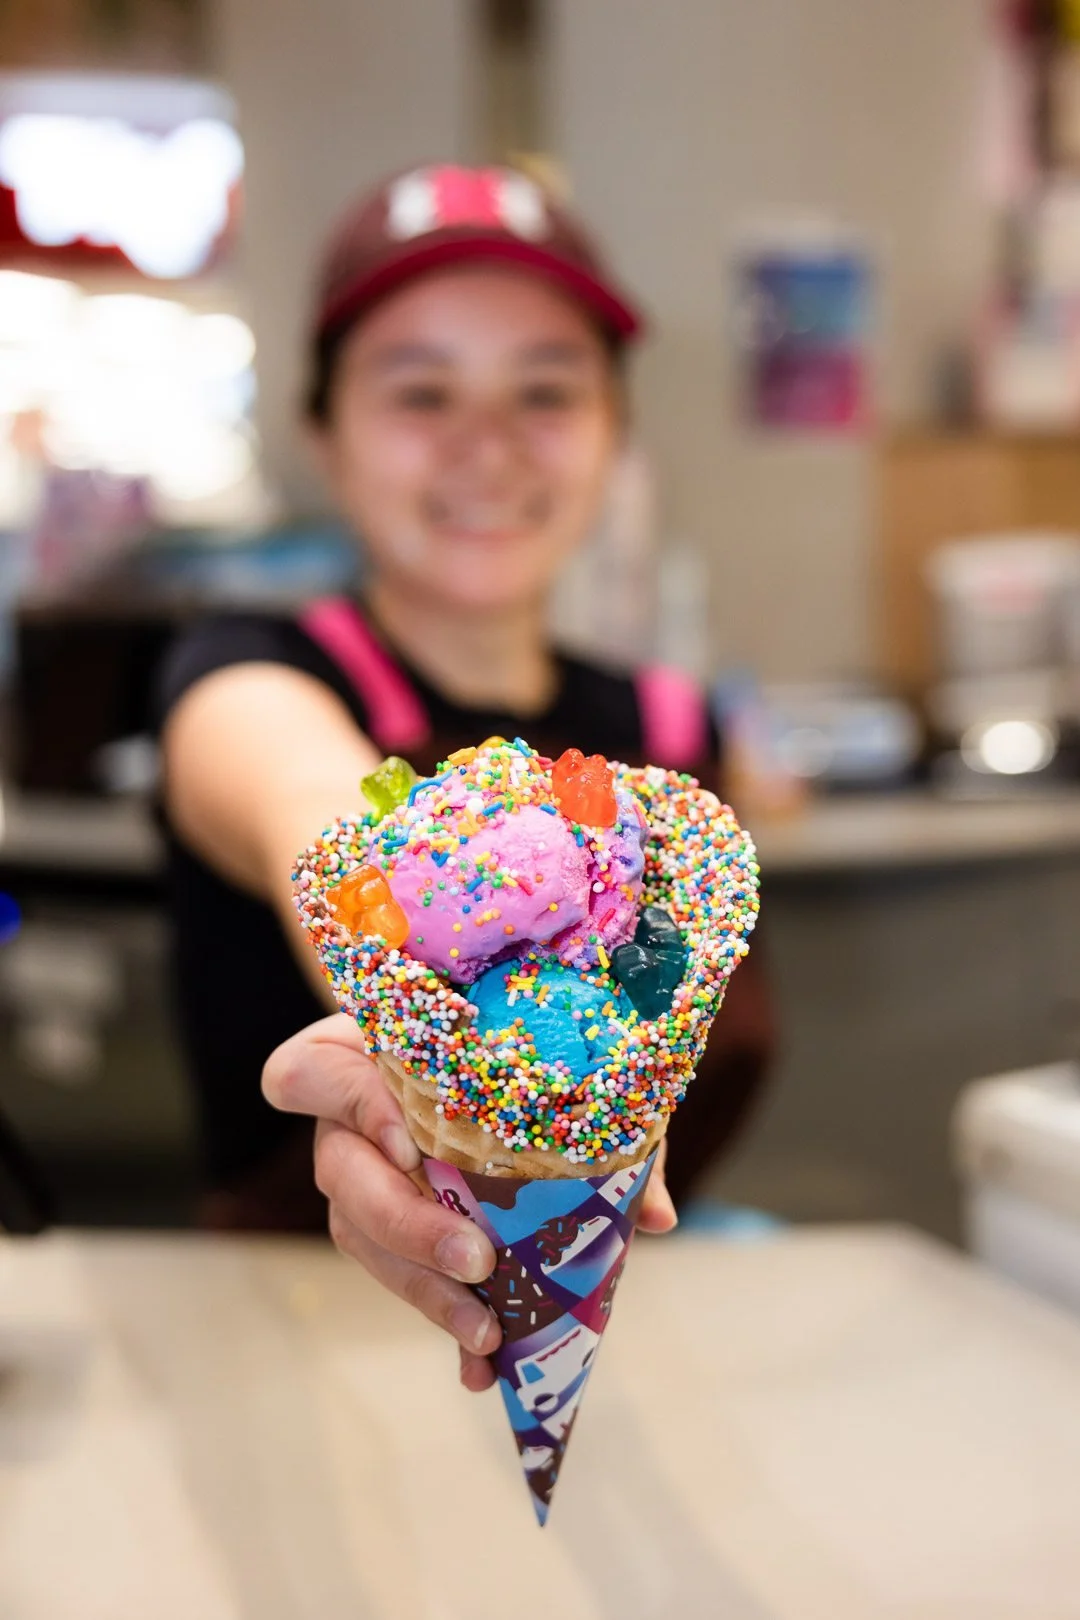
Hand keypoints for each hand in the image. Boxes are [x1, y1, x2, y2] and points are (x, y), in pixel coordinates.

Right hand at [263, 1014, 677, 1392]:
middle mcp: (346, 1117)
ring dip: (422, 1287)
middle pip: (338, 1174)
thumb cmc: (525, 1043)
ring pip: (358, 1236)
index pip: (306, 1073)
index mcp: (364, 1052)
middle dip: (406, 1223)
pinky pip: (396, 1276)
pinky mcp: (384, 1228)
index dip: (350, 1107)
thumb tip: (657, 1218)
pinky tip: (481, 1366)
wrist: (505, 1060)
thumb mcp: (565, 1063)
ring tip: (486, 1329)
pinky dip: (441, 1319)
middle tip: (476, 1259)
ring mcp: (359, 1175)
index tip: (412, 1144)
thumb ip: (604, 1121)